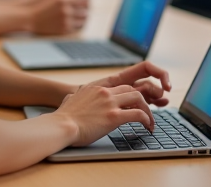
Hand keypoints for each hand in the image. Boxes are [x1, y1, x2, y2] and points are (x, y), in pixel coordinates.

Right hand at [29, 0, 90, 34]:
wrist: (28, 17)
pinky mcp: (64, 30)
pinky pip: (80, 26)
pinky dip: (80, 22)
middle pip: (87, 5)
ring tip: (78, 10)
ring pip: (86, 16)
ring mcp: (65, 20)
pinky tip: (74, 18)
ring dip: (85, 12)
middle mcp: (65, 9)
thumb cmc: (39, 0)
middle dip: (87, 2)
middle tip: (83, 1)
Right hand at [54, 62, 170, 145]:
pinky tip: (147, 126)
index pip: (120, 85)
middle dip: (142, 101)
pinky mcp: (114, 116)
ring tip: (150, 122)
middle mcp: (105, 92)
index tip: (136, 101)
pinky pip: (137, 114)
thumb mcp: (69, 101)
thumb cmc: (63, 118)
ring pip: (138, 99)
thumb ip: (73, 97)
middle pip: (132, 90)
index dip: (131, 93)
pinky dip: (146, 119)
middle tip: (146, 113)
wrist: (61, 126)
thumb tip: (69, 99)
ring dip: (147, 110)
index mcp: (96, 87)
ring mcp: (110, 103)